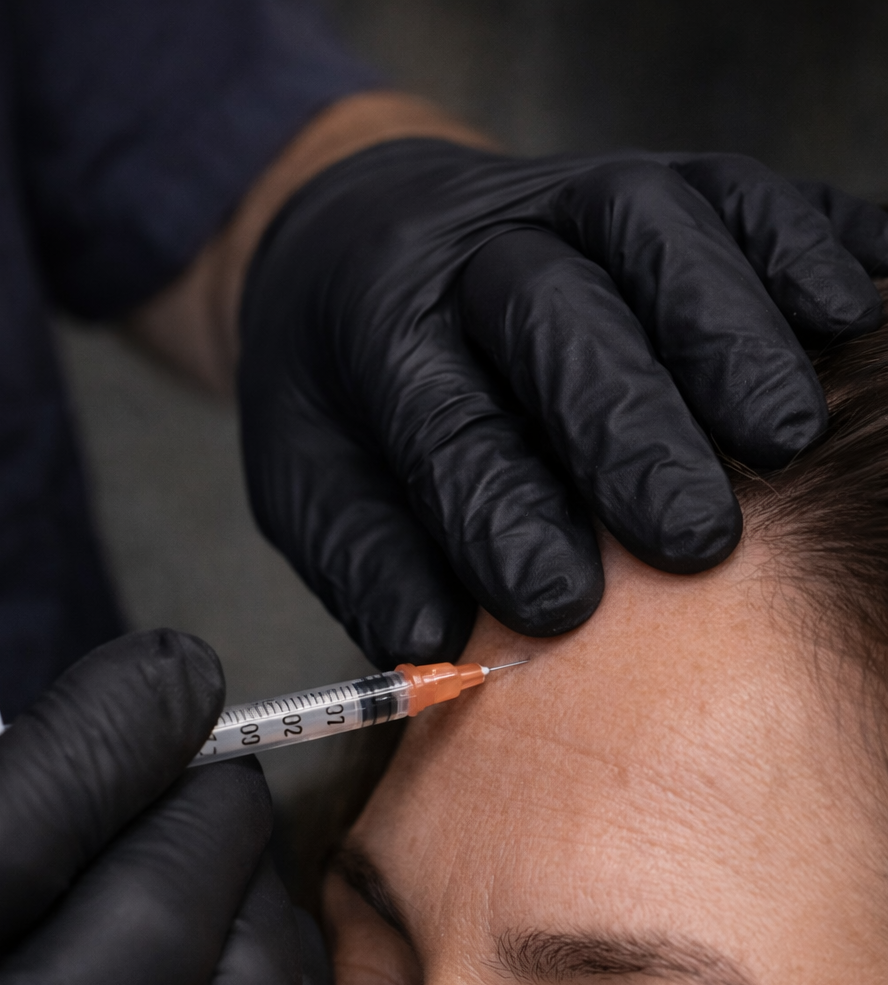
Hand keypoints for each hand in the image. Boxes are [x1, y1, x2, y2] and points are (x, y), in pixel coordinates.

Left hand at [239, 143, 887, 665]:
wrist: (370, 236)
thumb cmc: (357, 396)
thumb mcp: (314, 485)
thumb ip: (368, 559)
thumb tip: (428, 641)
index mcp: (376, 325)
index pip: (440, 413)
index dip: (499, 509)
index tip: (558, 605)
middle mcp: (481, 242)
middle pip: (555, 312)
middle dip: (629, 429)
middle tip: (695, 540)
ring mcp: (578, 195)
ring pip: (658, 228)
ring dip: (729, 333)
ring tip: (785, 437)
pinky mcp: (668, 180)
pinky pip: (746, 191)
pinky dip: (807, 243)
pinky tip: (850, 310)